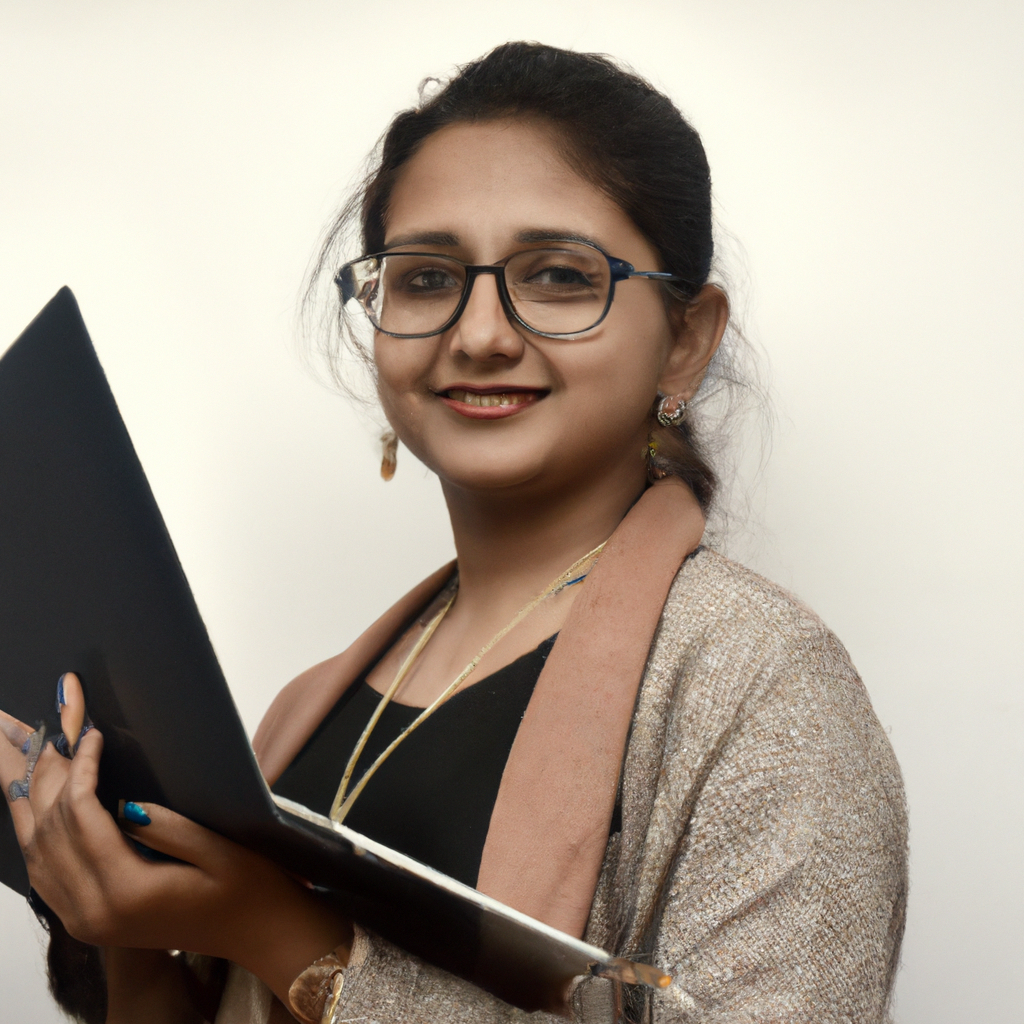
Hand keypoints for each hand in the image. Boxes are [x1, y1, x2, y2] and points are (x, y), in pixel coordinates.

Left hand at [0, 679, 350, 1007]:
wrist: (256, 935)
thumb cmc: (246, 890)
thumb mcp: (218, 851)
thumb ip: (168, 827)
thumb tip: (124, 802)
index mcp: (127, 892)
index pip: (83, 816)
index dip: (81, 767)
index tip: (91, 733)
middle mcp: (94, 913)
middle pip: (49, 832)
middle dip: (47, 778)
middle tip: (50, 736)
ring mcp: (85, 922)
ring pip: (37, 854)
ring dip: (33, 804)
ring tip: (38, 761)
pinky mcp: (87, 923)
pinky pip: (44, 875)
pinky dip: (36, 835)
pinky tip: (40, 808)